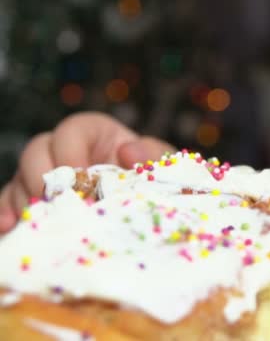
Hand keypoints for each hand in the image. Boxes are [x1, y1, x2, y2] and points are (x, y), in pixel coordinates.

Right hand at [0, 112, 174, 231]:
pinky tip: (10, 229)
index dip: (70, 149)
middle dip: (43, 177)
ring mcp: (48, 178)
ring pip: (21, 179)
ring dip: (27, 200)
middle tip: (57, 203)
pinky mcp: (37, 204)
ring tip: (39, 223)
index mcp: (96, 135)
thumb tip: (128, 151)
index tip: (80, 175)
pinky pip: (10, 203)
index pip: (72, 130)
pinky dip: (7, 214)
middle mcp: (66, 152)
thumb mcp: (164, 167)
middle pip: (37, 151)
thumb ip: (153, 155)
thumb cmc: (158, 182)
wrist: (153, 212)